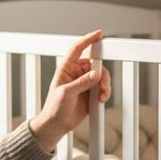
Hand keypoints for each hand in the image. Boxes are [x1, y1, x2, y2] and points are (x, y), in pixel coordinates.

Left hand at [29, 31, 111, 151]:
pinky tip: (101, 100)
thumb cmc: (55, 108)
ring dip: (105, 85)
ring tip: (102, 96)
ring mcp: (85, 82)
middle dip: (102, 73)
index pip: (77, 49)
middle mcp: (77, 73)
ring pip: (102, 76)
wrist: (57, 125)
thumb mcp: (66, 94)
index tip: (99, 34)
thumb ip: (81, 83)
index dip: (87, 40)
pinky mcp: (91, 92)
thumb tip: (96, 74)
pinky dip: (105, 92)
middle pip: (95, 64)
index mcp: (66, 68)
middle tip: (103, 85)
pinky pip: (103, 87)